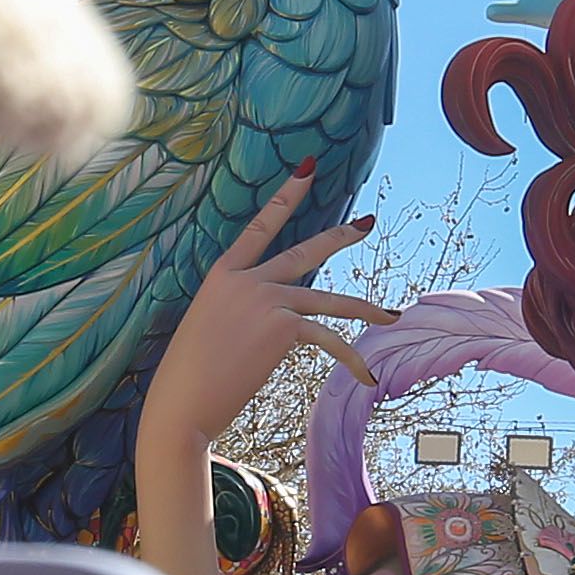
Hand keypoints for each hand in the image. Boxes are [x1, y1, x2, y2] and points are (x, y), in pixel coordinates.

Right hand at [140, 184, 384, 475]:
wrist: (181, 404)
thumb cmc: (190, 377)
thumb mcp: (208, 327)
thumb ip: (240, 312)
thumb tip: (272, 321)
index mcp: (222, 275)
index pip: (259, 228)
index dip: (286, 196)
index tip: (308, 169)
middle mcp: (246, 281)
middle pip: (304, 251)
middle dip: (340, 237)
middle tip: (368, 222)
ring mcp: (266, 302)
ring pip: (330, 300)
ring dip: (366, 309)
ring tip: (393, 314)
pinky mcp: (282, 330)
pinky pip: (329, 341)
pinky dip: (352, 361)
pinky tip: (369, 378)